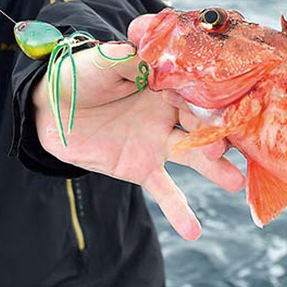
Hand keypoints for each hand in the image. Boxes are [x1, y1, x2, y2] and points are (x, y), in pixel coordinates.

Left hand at [32, 42, 245, 240]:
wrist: (51, 108)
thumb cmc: (79, 74)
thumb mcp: (102, 61)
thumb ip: (126, 59)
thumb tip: (147, 55)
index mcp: (166, 82)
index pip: (194, 91)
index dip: (206, 99)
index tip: (222, 107)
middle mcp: (170, 113)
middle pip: (202, 124)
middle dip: (216, 134)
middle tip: (224, 145)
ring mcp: (158, 142)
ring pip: (193, 156)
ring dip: (215, 169)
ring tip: (235, 181)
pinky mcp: (142, 168)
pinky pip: (165, 191)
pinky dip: (179, 211)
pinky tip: (193, 231)